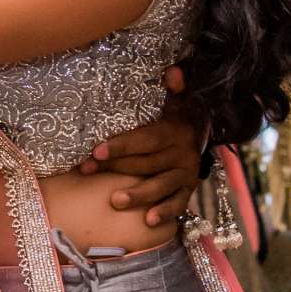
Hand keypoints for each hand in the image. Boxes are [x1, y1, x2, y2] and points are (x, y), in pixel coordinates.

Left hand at [81, 66, 202, 227]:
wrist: (202, 140)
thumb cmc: (177, 119)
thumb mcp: (177, 102)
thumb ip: (174, 89)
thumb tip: (172, 70)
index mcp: (175, 132)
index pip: (146, 139)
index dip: (122, 145)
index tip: (96, 151)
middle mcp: (182, 154)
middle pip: (145, 163)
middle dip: (115, 168)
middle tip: (87, 170)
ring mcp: (185, 175)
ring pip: (160, 186)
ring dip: (138, 194)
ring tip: (115, 200)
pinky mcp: (188, 192)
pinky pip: (178, 204)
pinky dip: (165, 213)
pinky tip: (148, 221)